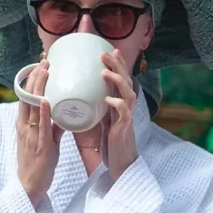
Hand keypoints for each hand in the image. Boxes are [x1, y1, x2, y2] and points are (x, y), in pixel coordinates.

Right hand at [17, 60, 62, 205]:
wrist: (31, 186)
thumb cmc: (39, 163)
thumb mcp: (46, 139)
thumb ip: (53, 125)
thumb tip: (64, 112)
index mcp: (24, 124)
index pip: (26, 96)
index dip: (31, 80)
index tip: (39, 64)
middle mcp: (25, 126)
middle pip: (28, 96)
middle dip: (35, 77)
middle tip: (45, 60)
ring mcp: (31, 135)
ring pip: (32, 107)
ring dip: (39, 87)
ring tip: (45, 71)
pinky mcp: (40, 146)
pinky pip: (42, 127)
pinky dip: (43, 112)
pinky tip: (46, 100)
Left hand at [101, 49, 138, 181]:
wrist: (120, 162)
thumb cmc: (112, 141)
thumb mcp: (104, 119)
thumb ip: (100, 106)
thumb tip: (84, 93)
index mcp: (120, 103)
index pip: (121, 79)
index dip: (117, 65)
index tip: (109, 50)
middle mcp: (126, 107)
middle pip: (126, 81)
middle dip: (117, 66)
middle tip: (105, 53)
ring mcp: (127, 117)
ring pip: (128, 93)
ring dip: (117, 81)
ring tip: (104, 72)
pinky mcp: (124, 128)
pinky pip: (123, 113)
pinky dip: (117, 104)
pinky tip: (108, 99)